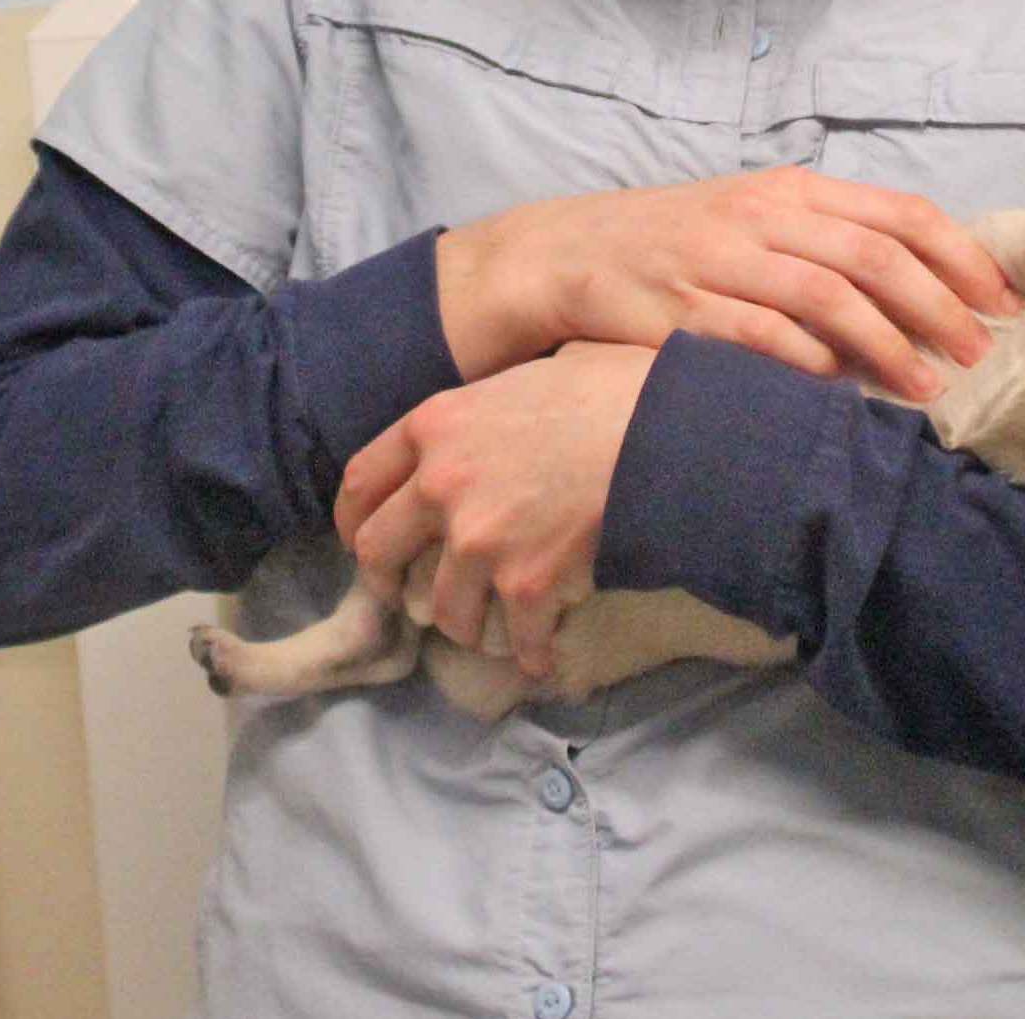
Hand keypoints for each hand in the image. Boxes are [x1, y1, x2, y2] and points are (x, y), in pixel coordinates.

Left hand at [334, 343, 654, 680]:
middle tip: (415, 592)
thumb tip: (491, 428)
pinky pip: (514, 641)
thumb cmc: (614, 386)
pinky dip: (530, 651)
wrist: (669, 431)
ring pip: (444, 611)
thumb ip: (488, 409)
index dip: (355, 519)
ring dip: (469, 622)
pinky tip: (543, 649)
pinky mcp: (527, 585)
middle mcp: (442, 484)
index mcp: (437, 423)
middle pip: (378, 554)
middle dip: (391, 582)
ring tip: (496, 619)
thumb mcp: (532, 373)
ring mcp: (480, 540)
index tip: (364, 538)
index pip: (360, 481)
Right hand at [436, 166, 1016, 398]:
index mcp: (791, 190)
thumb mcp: (757, 222)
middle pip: (873, 256)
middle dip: (938, 308)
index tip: (1004, 301)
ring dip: (886, 345)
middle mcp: (762, 217)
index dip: (959, 256)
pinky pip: (759, 335)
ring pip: (825, 296)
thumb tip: (924, 294)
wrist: (568, 253)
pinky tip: (840, 390)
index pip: (897, 212)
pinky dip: (807, 362)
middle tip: (981, 354)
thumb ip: (830, 248)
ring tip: (927, 389)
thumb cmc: (678, 243)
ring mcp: (721, 261)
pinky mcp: (682, 309)